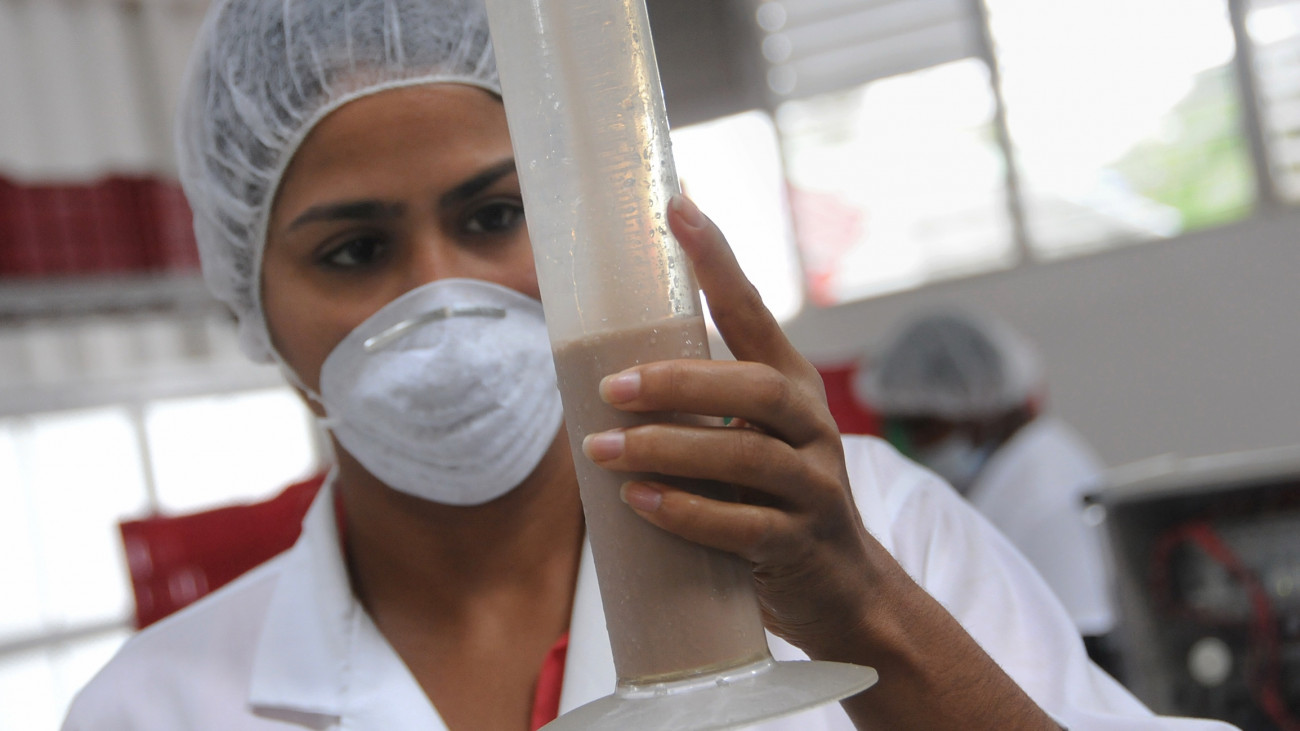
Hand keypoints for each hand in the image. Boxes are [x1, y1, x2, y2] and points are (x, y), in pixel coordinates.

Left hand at [582, 196, 1060, 730]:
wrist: (843, 590)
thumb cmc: (773, 502)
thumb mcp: (748, 441)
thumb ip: (702, 408)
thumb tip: (600, 377)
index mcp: (791, 384)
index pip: (752, 308)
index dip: (716, 258)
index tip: (675, 206)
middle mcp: (810, 425)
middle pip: (750, 386)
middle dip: (676, 382)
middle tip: (611, 386)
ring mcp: (812, 485)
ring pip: (744, 454)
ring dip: (665, 449)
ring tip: (600, 450)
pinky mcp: (800, 543)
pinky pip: (743, 524)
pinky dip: (687, 513)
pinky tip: (640, 504)